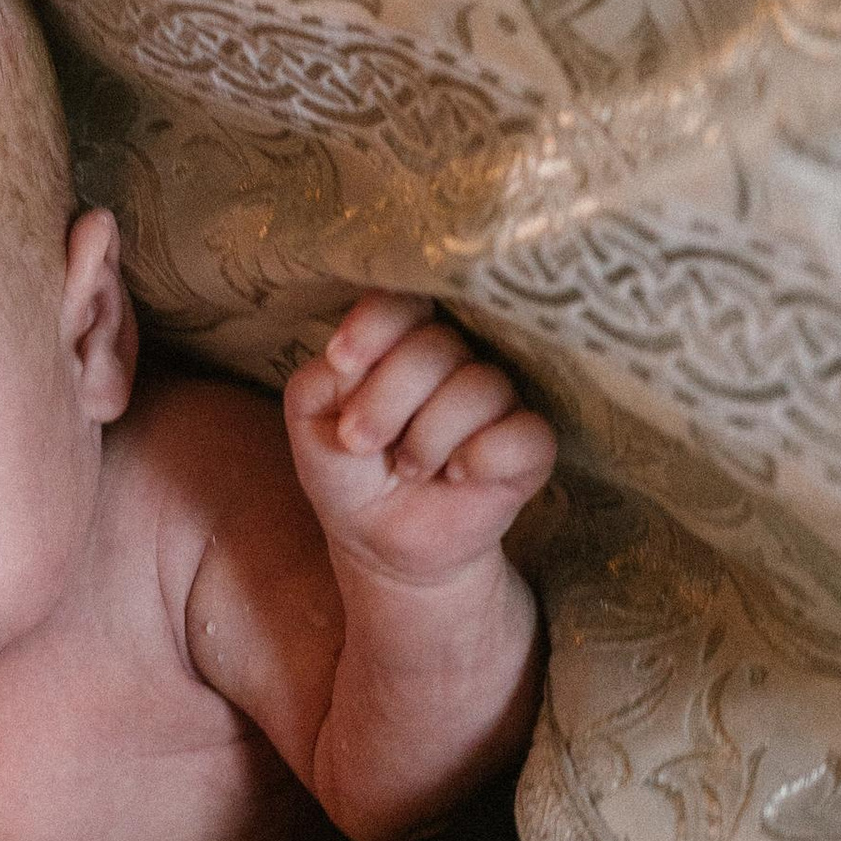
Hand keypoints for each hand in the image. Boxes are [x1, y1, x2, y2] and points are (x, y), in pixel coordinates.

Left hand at [283, 295, 555, 590]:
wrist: (378, 539)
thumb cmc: (346, 466)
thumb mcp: (311, 418)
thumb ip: (322, 378)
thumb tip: (355, 363)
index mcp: (404, 338)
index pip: (403, 301)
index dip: (374, 327)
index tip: (340, 362)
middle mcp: (457, 358)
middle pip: (437, 345)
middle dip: (388, 399)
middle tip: (362, 442)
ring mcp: (498, 400)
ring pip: (481, 386)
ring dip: (428, 437)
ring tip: (408, 469)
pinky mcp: (529, 447)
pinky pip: (526, 434)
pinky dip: (482, 456)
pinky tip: (456, 476)